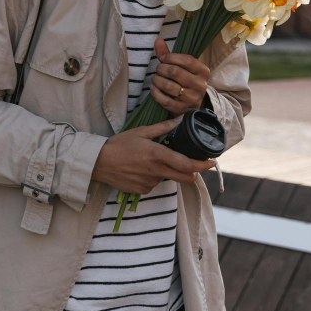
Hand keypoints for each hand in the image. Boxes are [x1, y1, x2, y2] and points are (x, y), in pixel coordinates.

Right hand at [91, 117, 215, 194]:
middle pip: (186, 178)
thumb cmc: (119, 145)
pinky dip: (154, 177)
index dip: (203, 165)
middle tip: (189, 162)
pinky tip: (142, 169)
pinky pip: (155, 184)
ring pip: (169, 179)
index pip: (188, 164)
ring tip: (152, 161)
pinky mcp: (143, 190)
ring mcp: (150, 183)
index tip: (212, 162)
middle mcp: (157, 171)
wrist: (98, 163)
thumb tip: (180, 119)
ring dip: (168, 171)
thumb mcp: (141, 132)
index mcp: (158, 155)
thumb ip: (163, 128)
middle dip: (192, 172)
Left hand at [150, 38, 210, 115]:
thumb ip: (169, 54)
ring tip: (154, 78)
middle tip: (158, 69)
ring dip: (157, 80)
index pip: (186, 60)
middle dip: (161, 69)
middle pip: (175, 72)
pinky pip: (164, 100)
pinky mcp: (182, 109)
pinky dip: (155, 93)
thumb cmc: (186, 80)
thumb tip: (158, 40)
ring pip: (169, 86)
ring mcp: (192, 98)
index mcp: (203, 71)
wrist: (194, 103)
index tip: (163, 59)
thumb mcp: (182, 67)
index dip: (170, 57)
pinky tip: (153, 88)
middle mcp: (200, 85)